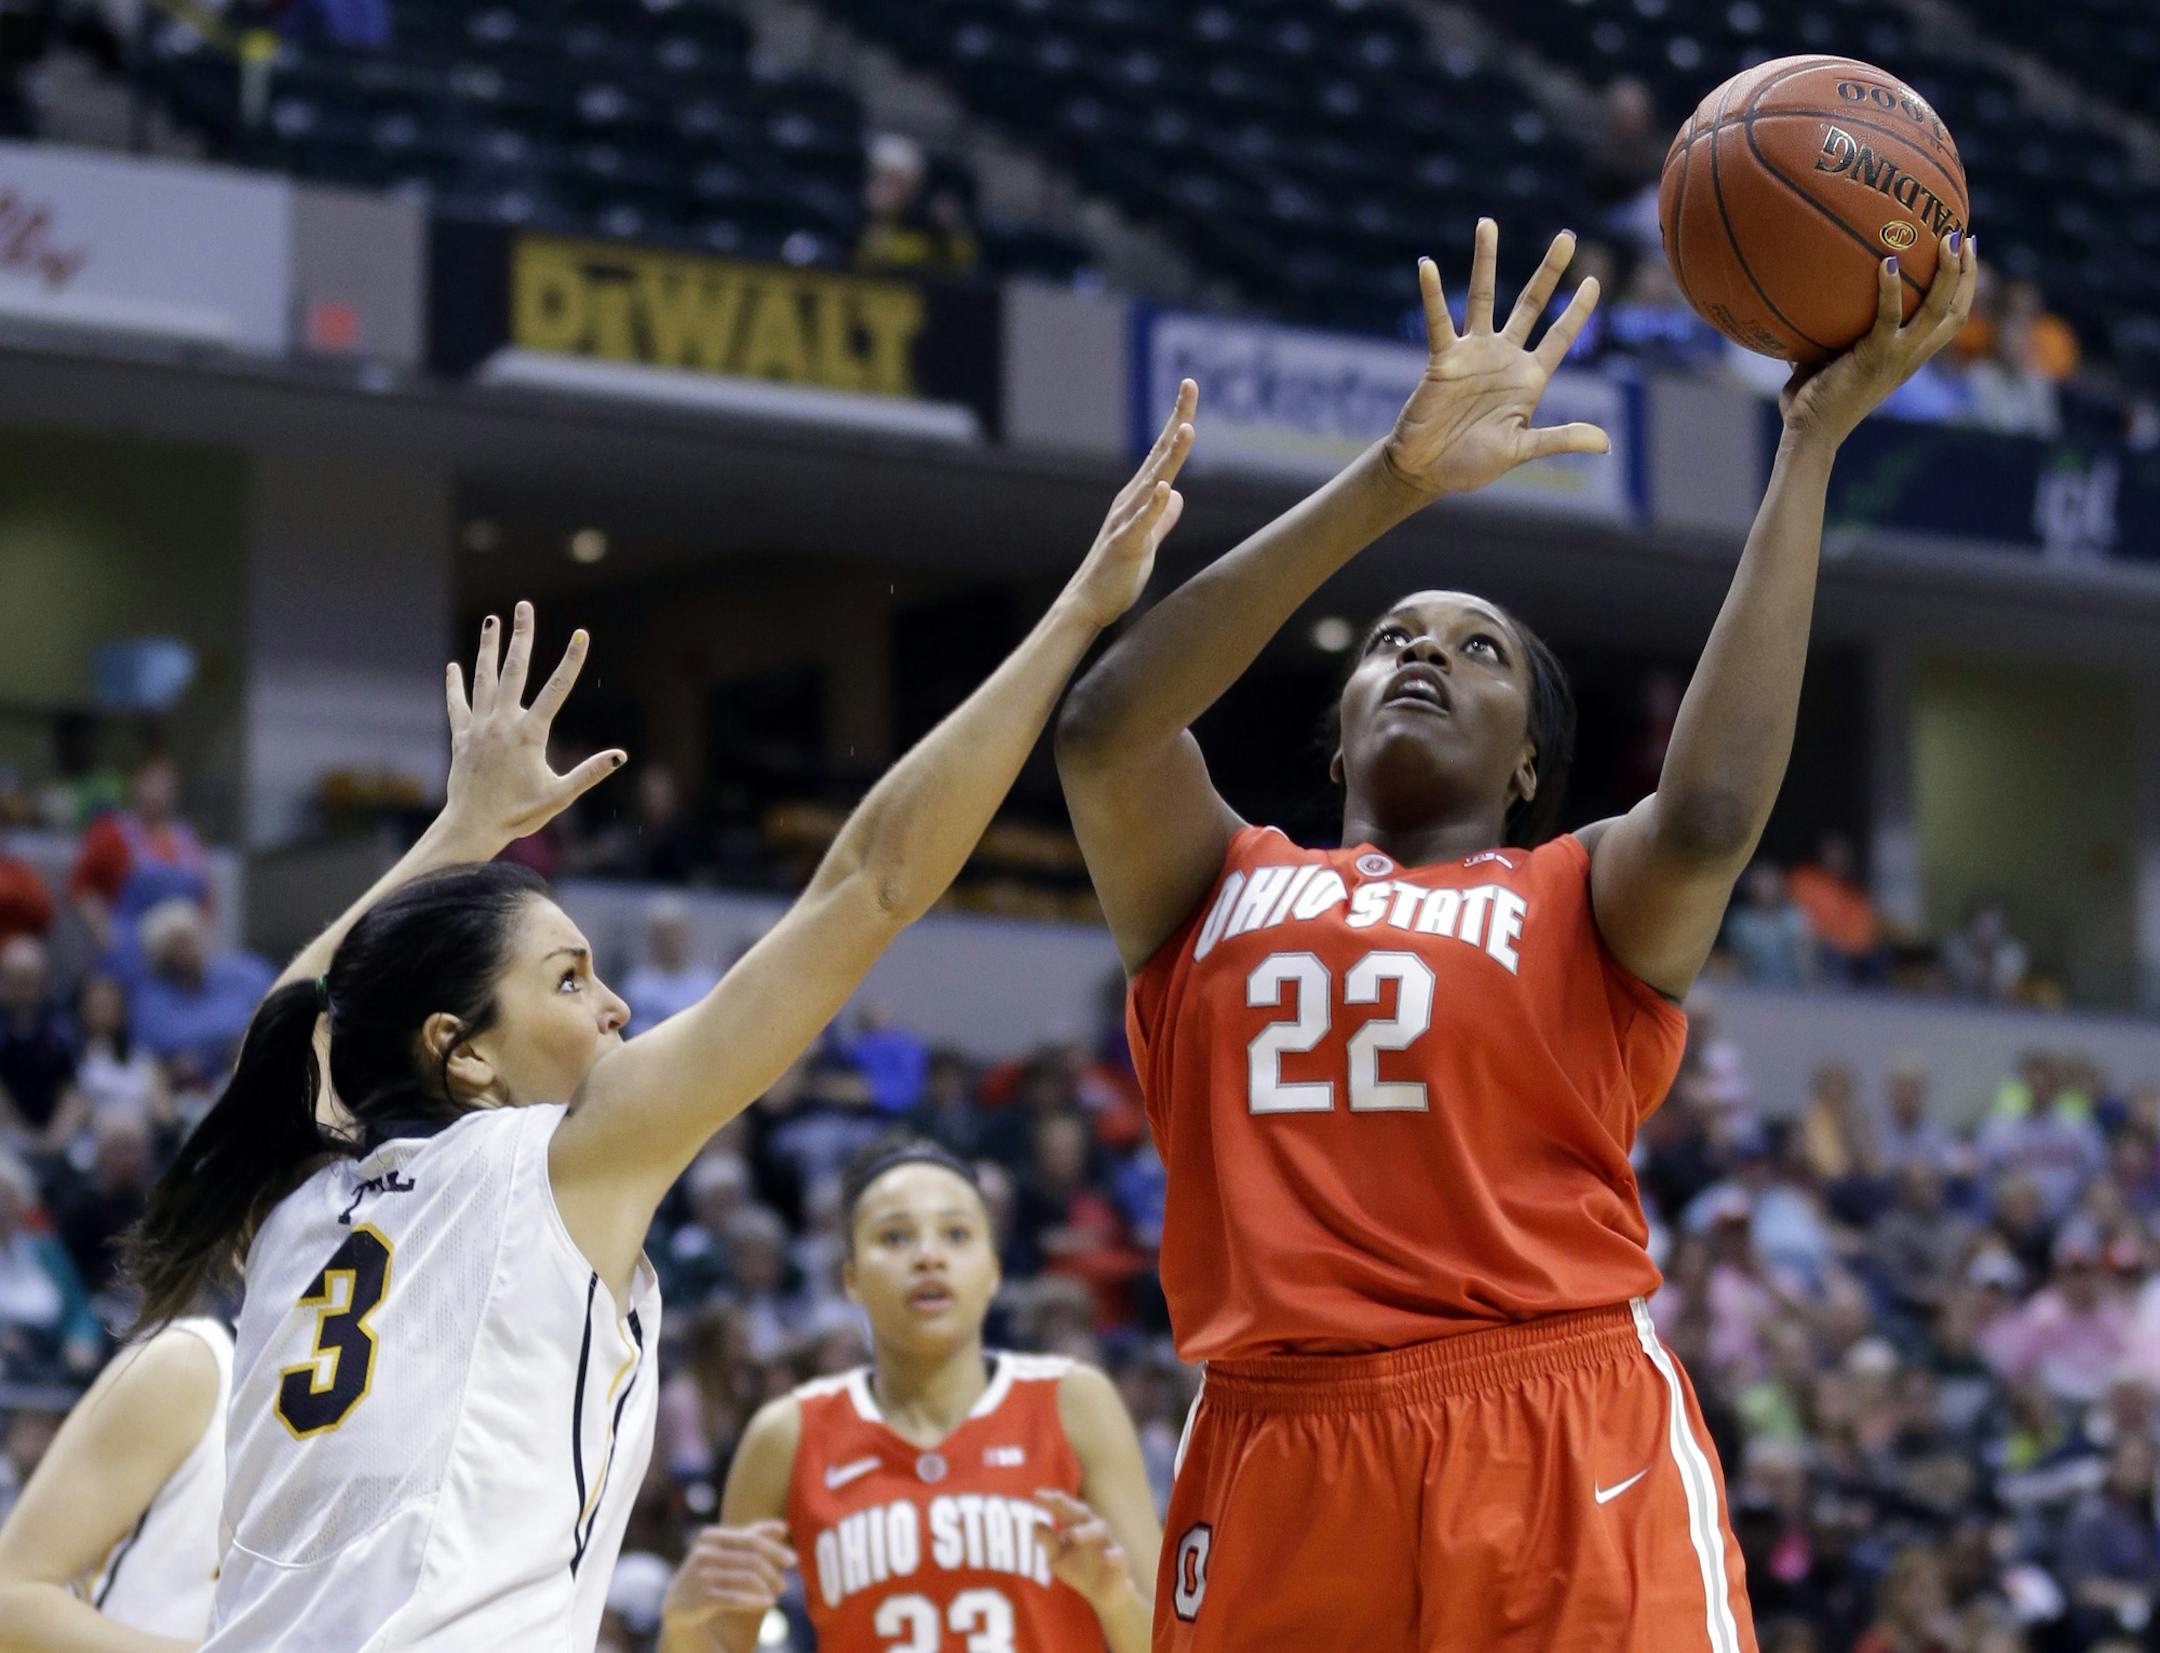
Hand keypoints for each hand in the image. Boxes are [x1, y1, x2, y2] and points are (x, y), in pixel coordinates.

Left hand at [441, 601, 626, 849]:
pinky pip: (458, 704)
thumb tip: (620, 756)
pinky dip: (456, 684)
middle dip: (521, 636)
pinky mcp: (461, 737)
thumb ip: (589, 773)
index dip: (572, 660)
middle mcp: (503, 723)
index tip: (582, 634)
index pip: (556, 689)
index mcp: (530, 734)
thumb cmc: (519, 814)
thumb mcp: (560, 796)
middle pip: (514, 670)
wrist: (472, 826)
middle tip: (524, 607)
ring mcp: (479, 727)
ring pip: (484, 678)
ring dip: (489, 647)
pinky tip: (456, 666)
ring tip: (492, 621)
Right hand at [661, 1521, 796, 1631]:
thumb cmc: (710, 1570)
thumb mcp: (726, 1550)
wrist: (678, 1601)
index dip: (775, 1548)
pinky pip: (736, 1598)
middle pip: (752, 1559)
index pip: (752, 1539)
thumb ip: (752, 1536)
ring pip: (747, 1579)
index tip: (793, 1559)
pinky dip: (755, 1601)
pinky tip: (768, 1604)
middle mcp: (706, 1553)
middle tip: (785, 1584)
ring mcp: (703, 1575)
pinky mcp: (703, 1597)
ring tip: (777, 1595)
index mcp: (713, 1537)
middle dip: (773, 1571)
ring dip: (767, 1588)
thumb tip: (783, 1527)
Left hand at [1036, 1488, 1133, 1609]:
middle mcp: (1093, 1528)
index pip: (1064, 1509)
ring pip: (1100, 1530)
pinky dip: (1113, 1555)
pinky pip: (1119, 1555)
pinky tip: (1106, 1558)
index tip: (1036, 1494)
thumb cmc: (1078, 1569)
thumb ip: (1048, 1543)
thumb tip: (1035, 1525)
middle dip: (1069, 1505)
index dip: (1052, 1501)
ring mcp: (1108, 1543)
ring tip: (1072, 1535)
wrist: (1103, 1592)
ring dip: (1086, 1532)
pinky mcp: (1120, 1561)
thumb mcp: (1058, 1558)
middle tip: (1056, 1498)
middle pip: (1082, 1513)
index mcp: (1077, 1525)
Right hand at [1063, 380, 1196, 628]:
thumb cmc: (1117, 572)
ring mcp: (1126, 520)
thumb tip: (1178, 495)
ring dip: (1170, 455)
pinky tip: (1166, 487)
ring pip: (1152, 481)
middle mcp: (1131, 500)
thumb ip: (1163, 517)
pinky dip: (1154, 504)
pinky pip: (1141, 522)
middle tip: (1190, 385)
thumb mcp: (1148, 539)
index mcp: (1139, 497)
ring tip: (1186, 428)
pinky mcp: (1125, 545)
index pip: (1163, 453)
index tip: (1189, 388)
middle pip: (1159, 454)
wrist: (1089, 603)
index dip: (1177, 420)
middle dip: (1176, 419)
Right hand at [1379, 220, 1607, 501]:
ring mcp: (1473, 353)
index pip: (1560, 336)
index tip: (1595, 281)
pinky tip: (1428, 267)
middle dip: (1549, 271)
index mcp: (1528, 379)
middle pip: (1530, 303)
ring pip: (1482, 297)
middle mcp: (1504, 357)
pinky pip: (1439, 321)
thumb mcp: (1521, 449)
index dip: (1578, 311)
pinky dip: (1433, 295)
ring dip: (1486, 261)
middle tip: (1567, 236)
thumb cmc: (1472, 463)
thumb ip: (1560, 438)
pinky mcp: (1443, 358)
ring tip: (1488, 223)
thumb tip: (1606, 443)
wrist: (1427, 470)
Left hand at [1780, 231, 1977, 449]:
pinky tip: (1887, 261)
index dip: (1963, 288)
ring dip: (1948, 273)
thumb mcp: (1829, 359)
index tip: (1965, 255)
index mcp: (1908, 358)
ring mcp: (1898, 357)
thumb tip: (1807, 302)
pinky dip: (1890, 289)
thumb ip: (1830, 333)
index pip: (1949, 320)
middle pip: (1956, 311)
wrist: (1810, 434)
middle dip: (1967, 273)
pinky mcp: (1876, 356)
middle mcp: (1911, 357)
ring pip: (1938, 310)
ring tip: (1949, 239)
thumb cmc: (1813, 401)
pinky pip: (1889, 317)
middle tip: (1967, 236)